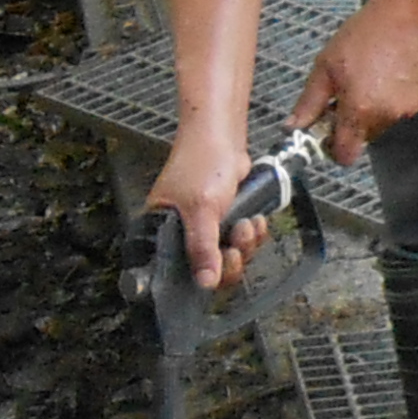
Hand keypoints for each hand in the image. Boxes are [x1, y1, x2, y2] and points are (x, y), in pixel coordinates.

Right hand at [146, 111, 268, 292]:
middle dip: (232, 257)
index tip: (220, 265)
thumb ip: (202, 247)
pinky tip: (254, 219)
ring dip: (246, 243)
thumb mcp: (201, 208)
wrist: (221, 136)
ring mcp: (207, 227)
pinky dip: (252, 233)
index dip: (205, 276)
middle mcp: (183, 234)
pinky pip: (242, 240)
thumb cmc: (200, 162)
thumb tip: (205, 282)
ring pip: (231, 255)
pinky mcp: (226, 220)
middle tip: (236, 242)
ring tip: (246, 223)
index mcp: (163, 233)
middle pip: (212, 268)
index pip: (180, 272)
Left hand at [294, 0, 417, 164]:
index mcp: (359, 111)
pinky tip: (390, 73)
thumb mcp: (326, 65)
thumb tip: (294, 126)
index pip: (346, 155)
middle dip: (352, 123)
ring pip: (381, 123)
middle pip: (363, 138)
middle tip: (348, 92)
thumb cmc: (364, 34)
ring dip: (372, 110)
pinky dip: (391, 99)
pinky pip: (399, 109)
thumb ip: (310, 101)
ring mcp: (407, 110)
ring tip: (371, 77)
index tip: (328, 131)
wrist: (410, 15)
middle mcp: (385, 117)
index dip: (334, 148)